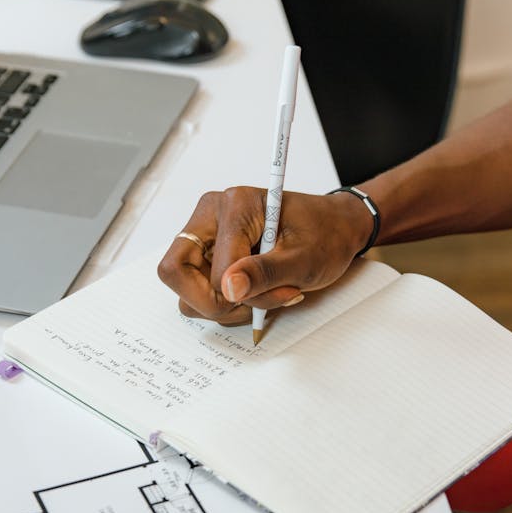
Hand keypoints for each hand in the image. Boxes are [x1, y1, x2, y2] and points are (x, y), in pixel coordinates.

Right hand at [157, 187, 373, 323]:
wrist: (336, 229)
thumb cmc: (325, 235)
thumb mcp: (305, 258)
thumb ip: (266, 273)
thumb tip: (229, 289)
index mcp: (234, 206)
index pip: (214, 267)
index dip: (240, 294)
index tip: (279, 293)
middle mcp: (210, 216)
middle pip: (175, 271)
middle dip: (212, 301)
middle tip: (252, 304)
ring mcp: (205, 236)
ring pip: (185, 289)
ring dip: (221, 306)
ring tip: (263, 296)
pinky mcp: (208, 254)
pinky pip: (197, 292)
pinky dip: (224, 303)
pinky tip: (255, 293)